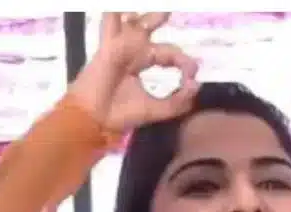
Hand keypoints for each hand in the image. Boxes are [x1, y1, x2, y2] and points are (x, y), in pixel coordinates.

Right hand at [68, 12, 198, 130]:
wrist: (94, 121)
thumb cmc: (120, 116)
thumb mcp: (155, 110)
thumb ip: (178, 101)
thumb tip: (196, 84)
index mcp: (143, 64)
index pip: (170, 54)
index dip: (184, 61)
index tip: (191, 73)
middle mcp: (133, 52)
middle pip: (151, 29)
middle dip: (162, 17)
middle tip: (169, 10)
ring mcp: (122, 46)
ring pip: (133, 20)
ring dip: (144, 13)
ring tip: (160, 8)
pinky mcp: (110, 46)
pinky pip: (110, 21)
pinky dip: (113, 11)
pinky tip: (118, 5)